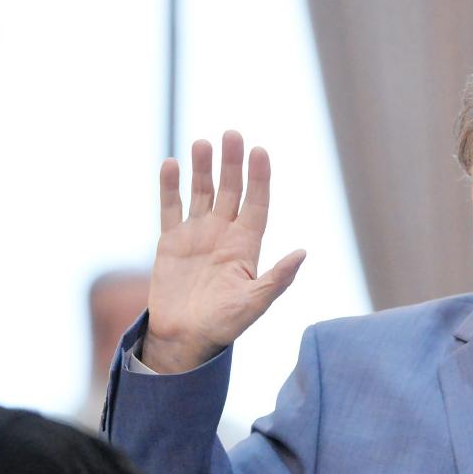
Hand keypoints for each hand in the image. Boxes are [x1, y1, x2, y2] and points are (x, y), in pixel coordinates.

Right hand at [142, 130, 305, 372]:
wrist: (185, 339)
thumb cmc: (225, 325)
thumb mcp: (255, 303)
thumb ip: (277, 278)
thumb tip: (303, 253)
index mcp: (247, 246)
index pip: (257, 203)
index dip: (259, 178)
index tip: (260, 151)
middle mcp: (224, 235)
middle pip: (231, 191)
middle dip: (232, 164)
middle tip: (232, 134)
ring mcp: (197, 236)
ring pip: (202, 193)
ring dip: (203, 168)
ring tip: (203, 143)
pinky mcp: (171, 242)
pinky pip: (171, 208)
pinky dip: (170, 187)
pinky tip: (171, 164)